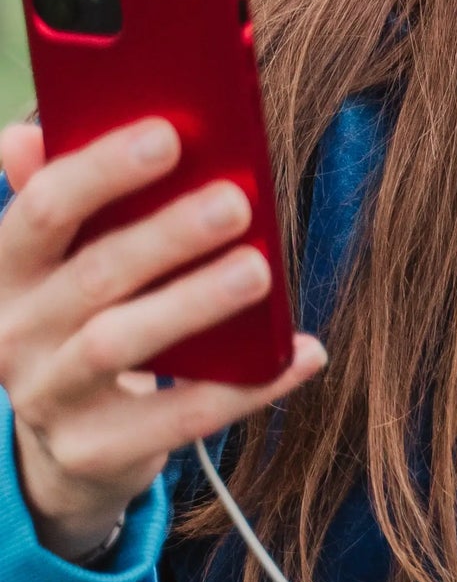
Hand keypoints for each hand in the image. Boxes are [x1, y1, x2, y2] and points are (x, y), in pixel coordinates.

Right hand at [0, 119, 325, 564]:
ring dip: (194, 303)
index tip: (168, 133)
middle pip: (93, 275)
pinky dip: (246, 388)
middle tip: (235, 201)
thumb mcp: (65, 260)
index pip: (40, 211)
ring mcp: (51, 399)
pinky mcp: (97, 452)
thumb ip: (62, 196)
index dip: (100, 170)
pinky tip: (302, 353)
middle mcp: (16, 335)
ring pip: (123, 344)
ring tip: (258, 270)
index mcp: (7, 272)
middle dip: (165, 235)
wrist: (68, 442)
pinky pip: (179, 420)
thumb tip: (27, 129)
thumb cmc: (84, 316)